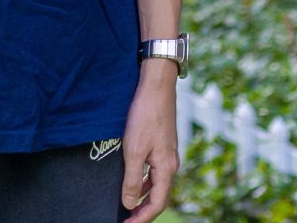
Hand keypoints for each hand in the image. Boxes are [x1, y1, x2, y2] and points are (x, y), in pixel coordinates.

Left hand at [120, 62, 180, 221]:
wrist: (156, 86)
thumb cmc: (146, 115)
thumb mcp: (134, 150)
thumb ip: (131, 179)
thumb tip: (129, 203)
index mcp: (167, 168)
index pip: (157, 203)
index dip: (142, 218)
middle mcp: (170, 164)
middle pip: (159, 196)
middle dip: (143, 210)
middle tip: (125, 219)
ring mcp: (167, 154)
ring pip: (156, 184)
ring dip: (142, 196)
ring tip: (126, 205)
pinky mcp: (161, 145)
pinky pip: (153, 171)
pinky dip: (143, 181)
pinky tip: (131, 180)